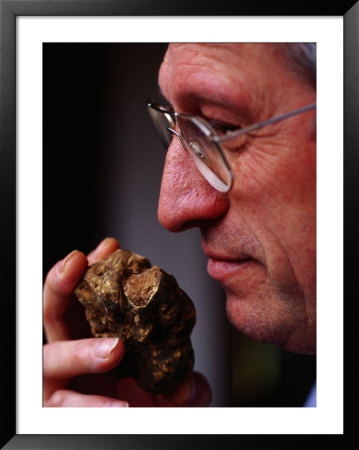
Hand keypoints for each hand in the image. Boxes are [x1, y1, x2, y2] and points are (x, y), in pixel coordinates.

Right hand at [43, 237, 210, 406]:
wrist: (139, 432)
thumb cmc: (144, 409)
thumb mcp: (169, 391)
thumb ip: (182, 382)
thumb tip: (189, 384)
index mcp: (93, 336)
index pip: (84, 295)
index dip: (92, 269)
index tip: (110, 246)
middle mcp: (70, 356)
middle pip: (53, 313)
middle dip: (62, 285)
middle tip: (79, 264)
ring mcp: (60, 385)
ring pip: (51, 359)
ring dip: (80, 350)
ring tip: (115, 349)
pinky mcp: (58, 413)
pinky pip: (64, 407)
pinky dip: (90, 405)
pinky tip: (120, 405)